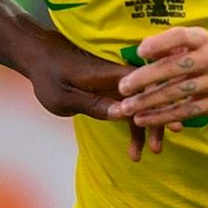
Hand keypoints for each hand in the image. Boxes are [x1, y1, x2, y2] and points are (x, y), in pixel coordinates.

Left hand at [24, 30, 177, 158]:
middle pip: (148, 95)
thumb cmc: (48, 75)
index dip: (160, 102)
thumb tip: (122, 114)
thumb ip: (93, 104)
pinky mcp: (112, 88)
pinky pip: (129, 105)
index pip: (145, 83)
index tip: (170, 124)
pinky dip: (133, 122)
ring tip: (150, 152)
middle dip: (156, 120)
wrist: (38, 55)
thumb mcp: (64, 96)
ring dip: (145, 126)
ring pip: (140, 103)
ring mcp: (117, 82)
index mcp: (110, 72)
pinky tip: (135, 144)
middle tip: (157, 147)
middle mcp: (118, 75)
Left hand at [115, 27, 207, 127]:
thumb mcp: (192, 48)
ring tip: (127, 108)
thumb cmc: (205, 62)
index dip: (160, 43)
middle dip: (146, 78)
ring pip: (178, 92)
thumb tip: (142, 49)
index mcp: (203, 39)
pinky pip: (186, 111)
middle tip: (122, 88)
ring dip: (149, 101)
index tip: (140, 52)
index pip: (180, 37)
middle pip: (176, 67)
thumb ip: (169, 48)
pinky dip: (162, 117)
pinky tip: (143, 120)